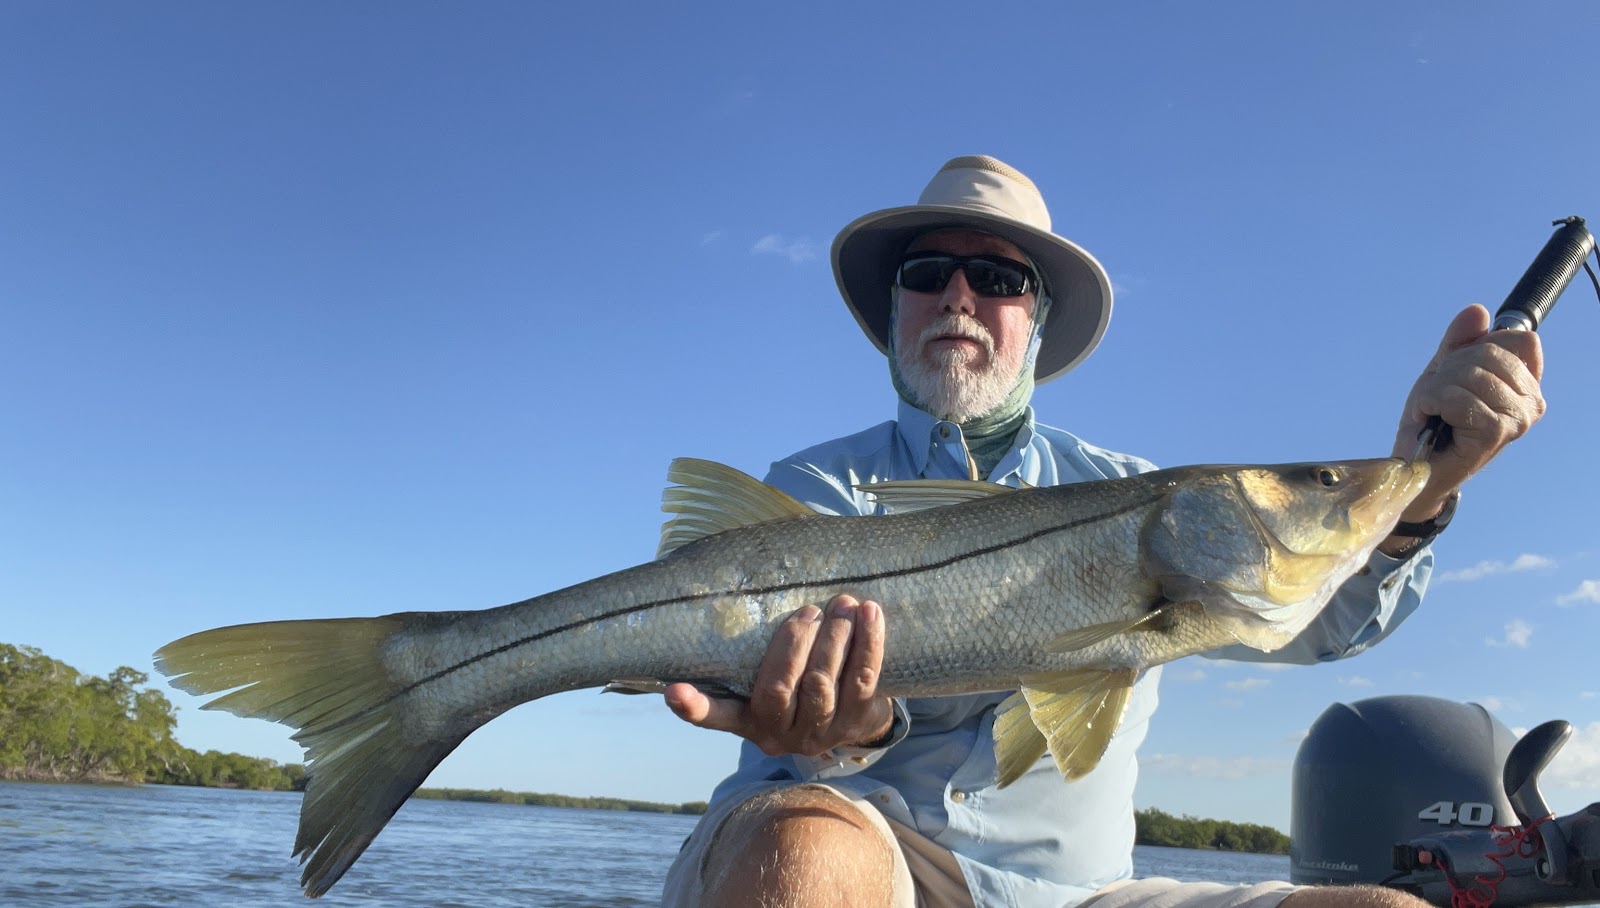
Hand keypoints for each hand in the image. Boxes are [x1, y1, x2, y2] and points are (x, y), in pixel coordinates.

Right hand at [663, 594, 893, 756]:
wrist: (853, 716)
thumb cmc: (799, 684)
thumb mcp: (767, 679)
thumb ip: (752, 653)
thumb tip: (728, 588)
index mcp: (749, 720)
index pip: (717, 715)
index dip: (694, 707)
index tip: (674, 691)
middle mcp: (781, 733)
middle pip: (781, 688)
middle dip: (795, 644)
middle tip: (808, 610)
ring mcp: (821, 731)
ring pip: (823, 683)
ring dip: (834, 638)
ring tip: (842, 604)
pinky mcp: (858, 720)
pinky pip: (864, 677)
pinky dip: (868, 642)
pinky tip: (869, 613)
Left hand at [1389, 303, 1544, 521]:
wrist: (1416, 465)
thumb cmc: (1433, 420)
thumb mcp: (1444, 371)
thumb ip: (1460, 341)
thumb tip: (1478, 311)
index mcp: (1527, 383)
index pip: (1514, 338)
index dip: (1475, 348)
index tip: (1459, 374)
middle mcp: (1532, 401)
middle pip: (1487, 352)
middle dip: (1449, 371)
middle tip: (1439, 399)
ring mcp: (1518, 417)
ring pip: (1468, 373)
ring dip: (1436, 389)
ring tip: (1434, 411)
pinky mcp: (1497, 431)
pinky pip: (1456, 397)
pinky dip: (1432, 402)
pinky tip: (1431, 420)